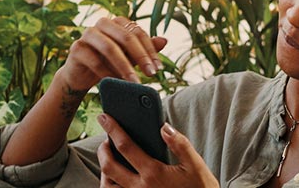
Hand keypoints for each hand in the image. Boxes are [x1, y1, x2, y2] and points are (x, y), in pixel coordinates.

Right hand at [54, 16, 167, 94]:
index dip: (150, 49)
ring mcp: (87, 34)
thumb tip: (164, 41)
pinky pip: (94, 61)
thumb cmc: (107, 63)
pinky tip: (116, 83)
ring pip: (110, 48)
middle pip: (125, 37)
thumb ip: (144, 49)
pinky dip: (107, 73)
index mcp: (117, 22)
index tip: (158, 68)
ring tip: (135, 82)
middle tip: (151, 74)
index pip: (137, 32)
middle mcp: (102, 24)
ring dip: (125, 66)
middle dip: (141, 56)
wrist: (81, 76)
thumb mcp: (129, 57)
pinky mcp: (76, 48)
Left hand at [96, 114, 217, 187]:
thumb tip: (164, 127)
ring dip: (104, 171)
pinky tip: (116, 177)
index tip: (104, 118)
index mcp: (154, 174)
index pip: (125, 146)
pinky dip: (110, 185)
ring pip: (107, 186)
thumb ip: (180, 145)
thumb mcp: (196, 166)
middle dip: (103, 150)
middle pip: (108, 167)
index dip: (113, 129)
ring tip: (110, 160)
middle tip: (106, 141)